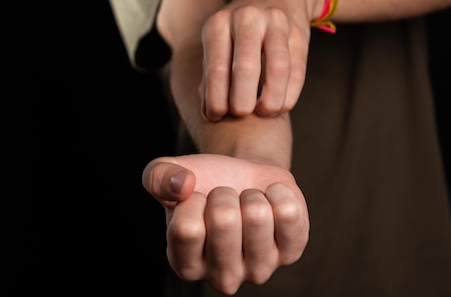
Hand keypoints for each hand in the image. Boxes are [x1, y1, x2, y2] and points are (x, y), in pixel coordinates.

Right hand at [142, 154, 309, 294]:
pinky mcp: (292, 252)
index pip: (187, 229)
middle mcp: (222, 278)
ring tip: (247, 201)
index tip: (198, 198)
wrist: (244, 175)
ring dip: (251, 195)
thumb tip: (183, 185)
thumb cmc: (203, 181)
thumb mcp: (167, 172)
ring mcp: (259, 269)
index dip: (193, 199)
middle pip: (224, 220)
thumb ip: (159, 177)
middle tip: (226, 199)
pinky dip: (278, 192)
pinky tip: (269, 201)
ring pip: (257, 215)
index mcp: (185, 266)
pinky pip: (288, 212)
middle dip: (225, 194)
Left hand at [200, 0, 323, 120]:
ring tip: (264, 113)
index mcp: (219, 23)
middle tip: (241, 115)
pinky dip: (289, 95)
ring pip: (277, 69)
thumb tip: (208, 113)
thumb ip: (212, 74)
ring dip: (270, 101)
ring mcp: (276, 23)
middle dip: (242, 102)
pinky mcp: (300, 33)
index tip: (217, 116)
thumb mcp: (220, 40)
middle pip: (246, 69)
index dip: (216, 98)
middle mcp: (247, 19)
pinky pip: (297, 71)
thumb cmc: (240, 28)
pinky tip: (280, 106)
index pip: (217, 67)